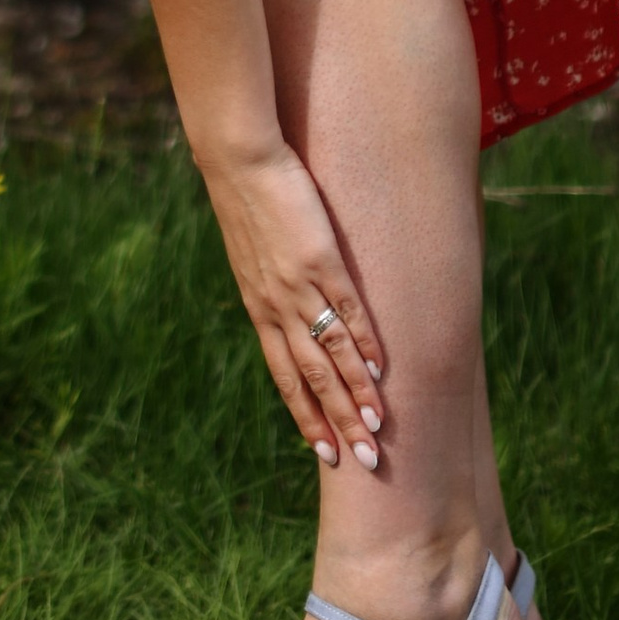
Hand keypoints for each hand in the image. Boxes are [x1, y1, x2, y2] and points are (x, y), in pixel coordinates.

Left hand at [196, 143, 386, 466]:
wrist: (238, 158)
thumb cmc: (248, 200)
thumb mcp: (254, 252)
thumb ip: (273, 283)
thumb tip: (290, 302)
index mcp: (259, 308)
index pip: (284, 375)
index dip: (305, 413)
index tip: (323, 449)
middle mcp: (275, 306)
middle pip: (310, 378)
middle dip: (337, 422)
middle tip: (363, 461)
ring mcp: (298, 285)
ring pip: (331, 354)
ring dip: (357, 394)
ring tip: (380, 427)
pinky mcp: (320, 259)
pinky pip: (346, 311)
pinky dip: (364, 343)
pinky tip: (380, 369)